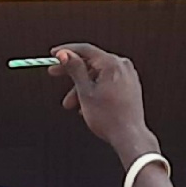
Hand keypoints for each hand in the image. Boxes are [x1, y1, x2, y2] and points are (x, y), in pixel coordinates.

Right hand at [48, 41, 152, 157]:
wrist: (129, 136)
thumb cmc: (110, 118)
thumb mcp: (85, 92)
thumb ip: (75, 70)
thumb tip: (65, 54)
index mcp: (112, 63)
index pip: (85, 50)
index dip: (67, 51)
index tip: (55, 54)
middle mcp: (122, 66)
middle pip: (91, 63)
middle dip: (72, 73)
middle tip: (56, 73)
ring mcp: (128, 76)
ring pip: (98, 75)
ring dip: (82, 87)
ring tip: (72, 104)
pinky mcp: (130, 86)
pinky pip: (108, 82)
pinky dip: (95, 90)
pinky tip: (87, 104)